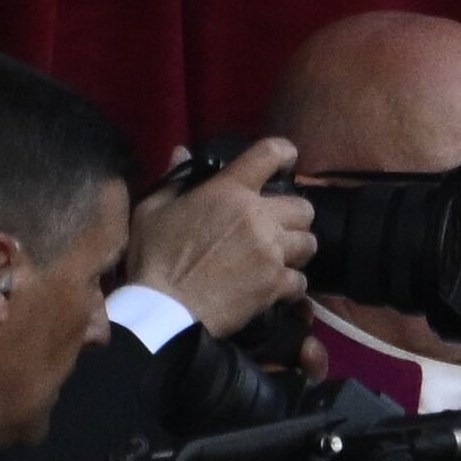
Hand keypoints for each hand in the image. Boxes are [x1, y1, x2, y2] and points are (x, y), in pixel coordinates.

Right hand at [122, 138, 315, 337]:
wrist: (163, 308)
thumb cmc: (153, 257)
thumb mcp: (151, 211)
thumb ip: (173, 179)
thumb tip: (182, 152)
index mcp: (229, 191)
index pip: (269, 154)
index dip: (283, 152)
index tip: (286, 159)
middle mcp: (259, 216)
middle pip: (303, 207)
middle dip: (292, 216)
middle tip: (275, 227)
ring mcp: (272, 251)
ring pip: (309, 243)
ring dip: (295, 250)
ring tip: (276, 257)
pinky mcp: (277, 283)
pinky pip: (301, 280)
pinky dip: (291, 285)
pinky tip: (273, 287)